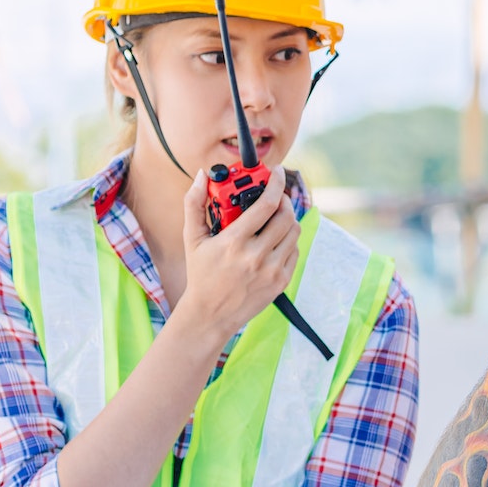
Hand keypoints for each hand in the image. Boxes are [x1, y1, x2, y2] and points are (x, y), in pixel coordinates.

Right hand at [173, 167, 298, 349]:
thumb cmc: (200, 274)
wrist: (210, 315)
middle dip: (283, 200)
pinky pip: (295, 251)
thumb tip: (200, 176)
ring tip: (275, 217)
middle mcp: (256, 256)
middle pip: (285, 216)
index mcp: (234, 242)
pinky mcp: (281, 282)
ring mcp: (271, 270)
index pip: (265, 204)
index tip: (277, 171)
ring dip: (287, 219)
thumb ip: (194, 204)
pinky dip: (288, 240)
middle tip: (276, 196)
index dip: (275, 183)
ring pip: (294, 232)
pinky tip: (275, 240)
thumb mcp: (192, 239)